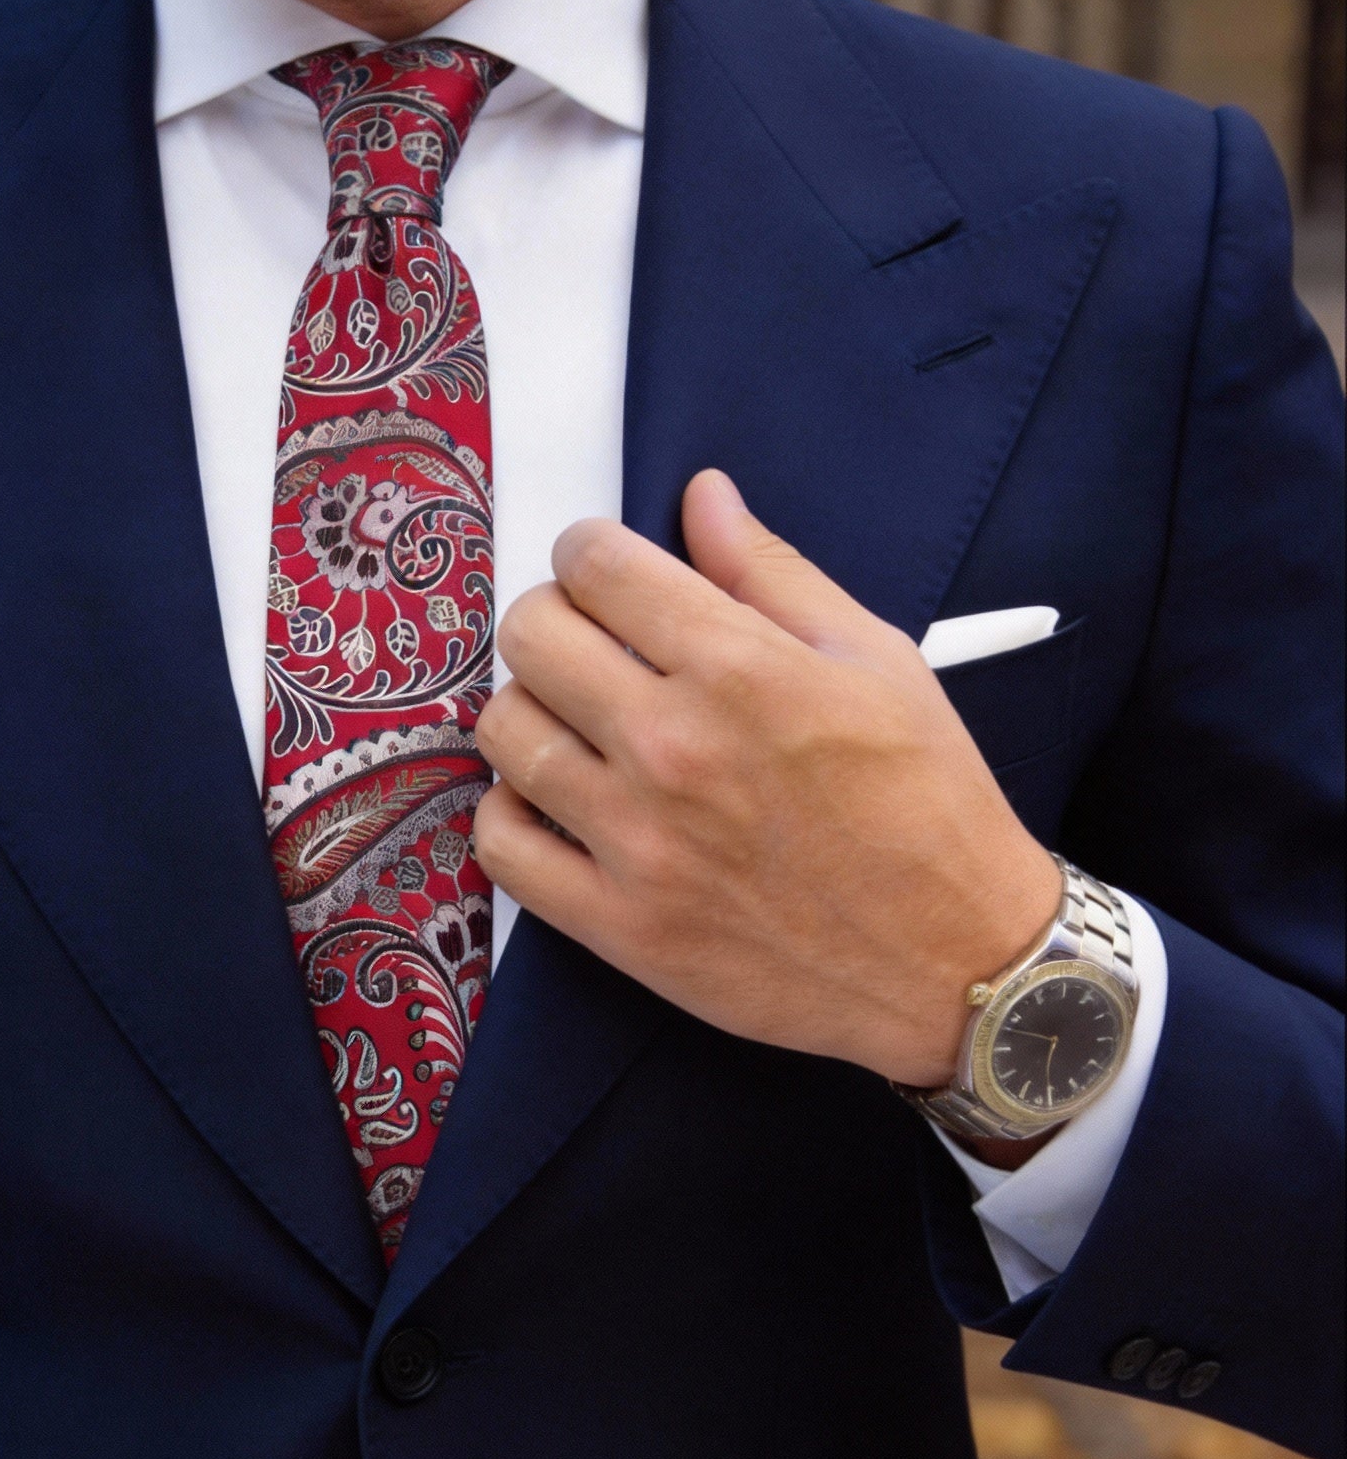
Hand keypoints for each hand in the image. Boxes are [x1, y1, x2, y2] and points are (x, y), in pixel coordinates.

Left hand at [473, 469, 1059, 1087]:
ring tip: (573, 722)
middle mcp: (673, 747)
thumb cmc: (928, 806)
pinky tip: (553, 802)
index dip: (588, 551)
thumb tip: (702, 497)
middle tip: (587, 642)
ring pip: (504, 732)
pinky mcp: (619, 924)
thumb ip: (772, 573)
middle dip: (552, 618)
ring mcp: (637, 841)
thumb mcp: (876, 660)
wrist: (956, 962)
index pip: (596, 566)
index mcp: (739, 669)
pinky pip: (502, 847)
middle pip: (532, 636)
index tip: (603, 570)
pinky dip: (510, 814)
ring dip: (528, 711)